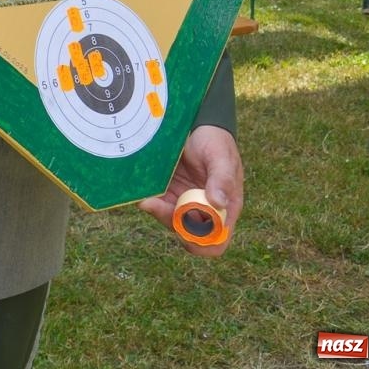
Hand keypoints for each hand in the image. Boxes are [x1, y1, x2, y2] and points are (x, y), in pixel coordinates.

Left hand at [137, 124, 243, 257]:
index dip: (202, 244)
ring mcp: (185, 201)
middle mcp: (204, 210)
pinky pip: (158, 205)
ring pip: (169, 220)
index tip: (185, 232)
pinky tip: (142, 193)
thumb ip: (221, 179)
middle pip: (188, 233)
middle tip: (155, 205)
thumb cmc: (215, 141)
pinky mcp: (168, 192)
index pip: (217, 241)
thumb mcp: (221, 157)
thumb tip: (218, 202)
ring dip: (157, 213)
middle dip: (171, 223)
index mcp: (225, 208)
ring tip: (146, 200)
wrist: (198, 123)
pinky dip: (150, 202)